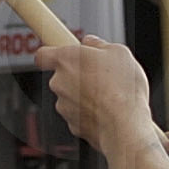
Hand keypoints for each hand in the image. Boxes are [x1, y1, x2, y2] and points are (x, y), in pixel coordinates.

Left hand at [36, 34, 159, 154]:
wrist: (125, 125)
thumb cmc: (122, 89)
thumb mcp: (119, 52)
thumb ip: (100, 44)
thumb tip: (93, 43)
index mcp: (66, 59)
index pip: (43, 54)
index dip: (52, 53)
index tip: (60, 53)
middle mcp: (59, 82)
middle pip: (61, 76)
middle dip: (78, 75)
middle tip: (99, 75)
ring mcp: (63, 105)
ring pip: (70, 96)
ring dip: (85, 95)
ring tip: (109, 94)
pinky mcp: (72, 124)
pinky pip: (79, 114)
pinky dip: (90, 112)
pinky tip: (108, 110)